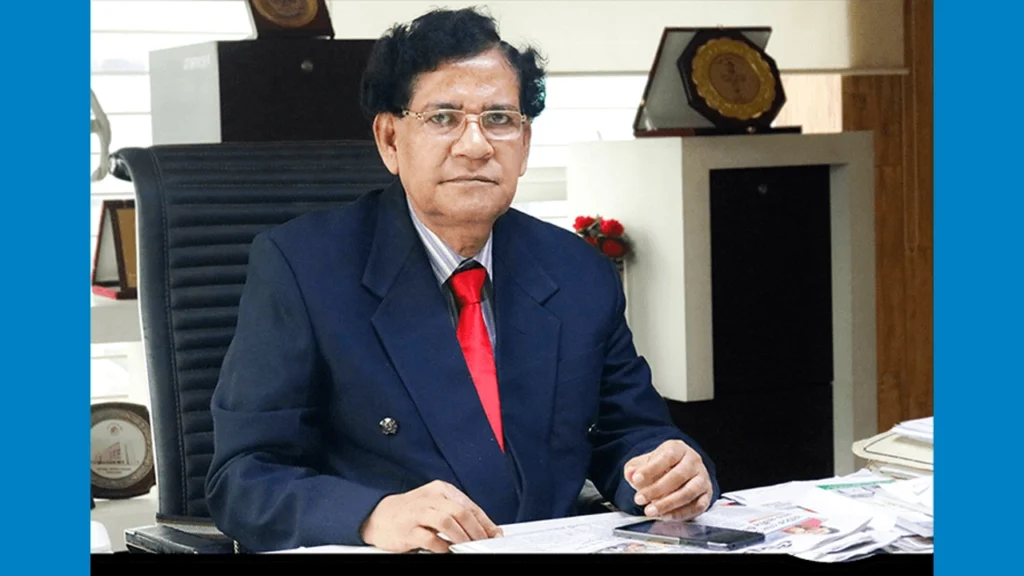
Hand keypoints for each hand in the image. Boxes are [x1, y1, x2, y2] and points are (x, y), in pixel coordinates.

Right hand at [359, 480, 502, 552]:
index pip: (469, 505)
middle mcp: (430, 498)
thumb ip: (457, 514)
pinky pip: (429, 538)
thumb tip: (485, 529)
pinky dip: (442, 546)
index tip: (494, 534)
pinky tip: (448, 551)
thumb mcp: (435, 506)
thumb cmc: (411, 512)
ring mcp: (417, 513)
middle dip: (477, 530)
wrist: (378, 517)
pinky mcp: (407, 529)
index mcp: (440, 490)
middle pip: (461, 512)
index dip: (485, 522)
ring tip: (468, 547)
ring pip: (447, 522)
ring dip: (462, 537)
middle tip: (483, 543)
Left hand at [623, 440, 712, 520]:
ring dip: (667, 504)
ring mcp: (702, 478)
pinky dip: (680, 513)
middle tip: (640, 499)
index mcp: (678, 448)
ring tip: (651, 510)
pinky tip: (665, 516)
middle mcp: (693, 462)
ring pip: (688, 492)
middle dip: (656, 490)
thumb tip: (630, 473)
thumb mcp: (645, 462)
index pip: (666, 457)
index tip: (636, 479)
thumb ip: (635, 468)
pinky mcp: (706, 495)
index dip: (650, 469)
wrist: (679, 470)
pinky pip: (696, 506)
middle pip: (678, 476)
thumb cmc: (662, 465)